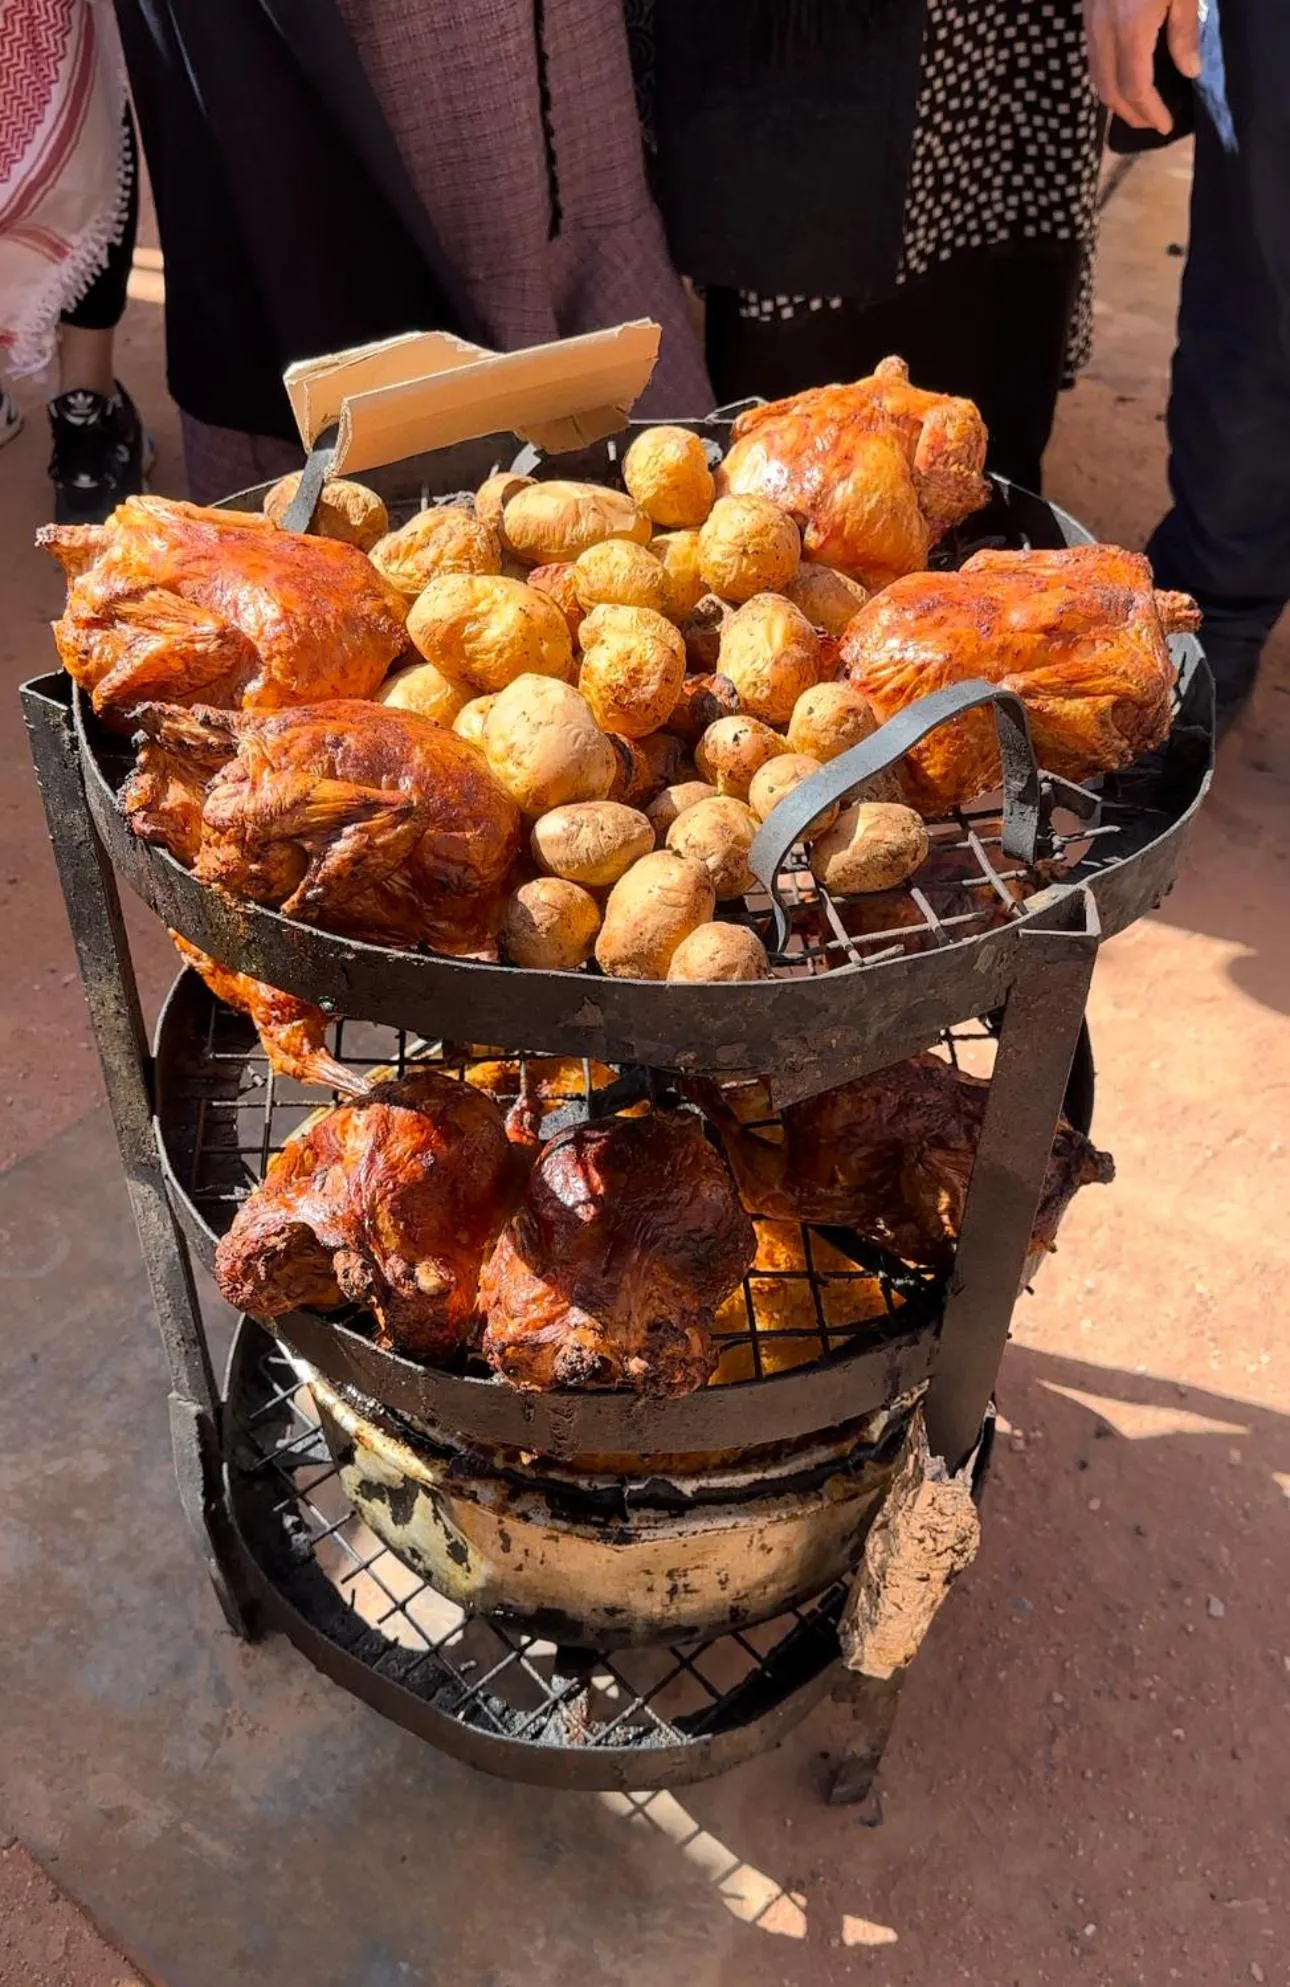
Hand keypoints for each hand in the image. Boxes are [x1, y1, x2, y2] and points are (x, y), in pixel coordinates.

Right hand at [1084, 0, 1200, 133]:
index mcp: (1131, 28)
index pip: (1136, 88)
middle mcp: (1103, 33)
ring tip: (1138, 107)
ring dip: (1115, 99)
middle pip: (1109, 91)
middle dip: (1130, 114)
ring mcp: (1091, 23)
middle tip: (1152, 124)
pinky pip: (1093, 58)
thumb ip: (1185, 30)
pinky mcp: (1087, 13)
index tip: (1166, 126)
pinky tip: (1122, 77)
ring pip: (1096, 76)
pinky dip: (1107, 78)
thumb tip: (1190, 71)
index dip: (1150, 112)